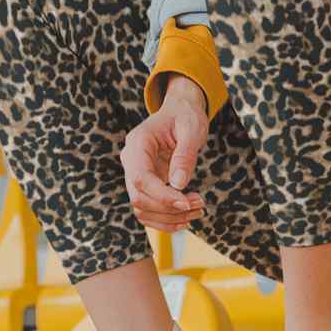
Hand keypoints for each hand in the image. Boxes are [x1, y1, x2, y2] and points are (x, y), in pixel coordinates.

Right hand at [120, 76, 207, 233]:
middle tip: (199, 205)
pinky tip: (185, 218)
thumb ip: (185, 156)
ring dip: (169, 217)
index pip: (141, 178)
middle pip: (139, 197)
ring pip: (141, 208)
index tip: (187, 203)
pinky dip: (165, 219)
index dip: (163, 196)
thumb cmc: (186, 116)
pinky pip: (147, 209)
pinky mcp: (145, 184)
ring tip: (197, 210)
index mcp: (138, 143)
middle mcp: (131, 160)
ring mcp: (135, 173)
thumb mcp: (191, 129)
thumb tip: (179, 185)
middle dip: (169, 208)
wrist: (180, 111)